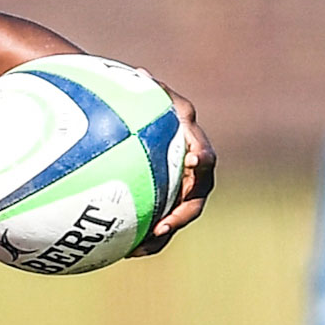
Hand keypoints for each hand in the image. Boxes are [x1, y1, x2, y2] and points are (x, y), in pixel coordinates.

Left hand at [131, 80, 214, 256]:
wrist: (128, 119)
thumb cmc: (134, 102)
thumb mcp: (139, 93)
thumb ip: (144, 89)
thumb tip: (141, 75)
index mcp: (190, 143)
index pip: (202, 154)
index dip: (200, 159)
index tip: (190, 162)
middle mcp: (191, 169)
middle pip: (196, 195)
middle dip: (183, 212)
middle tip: (164, 224)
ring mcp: (180, 188)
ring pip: (178, 216)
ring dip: (163, 233)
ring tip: (140, 247)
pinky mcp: (164, 202)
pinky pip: (159, 223)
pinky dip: (143, 238)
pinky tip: (122, 250)